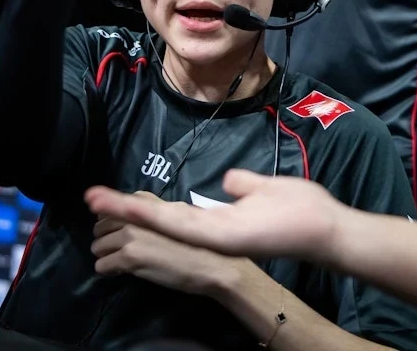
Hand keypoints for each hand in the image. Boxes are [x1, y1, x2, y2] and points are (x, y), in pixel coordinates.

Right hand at [84, 171, 346, 267]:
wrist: (326, 228)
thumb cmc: (301, 209)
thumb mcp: (264, 188)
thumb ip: (242, 185)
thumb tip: (228, 179)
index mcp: (219, 220)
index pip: (173, 212)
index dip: (144, 204)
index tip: (117, 194)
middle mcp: (211, 231)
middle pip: (160, 218)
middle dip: (124, 208)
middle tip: (89, 196)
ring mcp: (215, 236)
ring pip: (164, 222)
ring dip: (130, 211)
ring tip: (97, 199)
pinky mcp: (224, 237)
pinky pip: (185, 226)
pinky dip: (156, 217)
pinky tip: (134, 209)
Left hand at [89, 191, 238, 296]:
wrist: (209, 265)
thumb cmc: (193, 244)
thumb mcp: (172, 217)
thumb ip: (150, 211)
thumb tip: (126, 213)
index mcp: (144, 205)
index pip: (107, 208)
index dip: (107, 223)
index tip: (114, 234)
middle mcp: (134, 216)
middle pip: (99, 228)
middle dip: (105, 241)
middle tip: (120, 251)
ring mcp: (131, 236)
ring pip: (97, 247)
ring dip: (105, 256)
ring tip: (121, 263)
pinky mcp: (130, 257)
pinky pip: (102, 266)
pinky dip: (108, 271)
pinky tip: (122, 272)